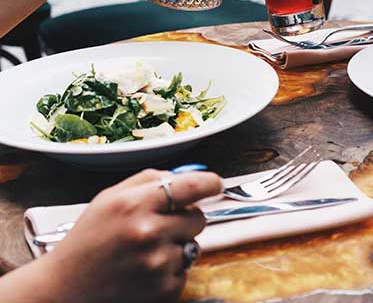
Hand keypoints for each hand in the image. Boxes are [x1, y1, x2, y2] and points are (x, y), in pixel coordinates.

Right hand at [40, 169, 221, 302]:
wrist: (66, 288)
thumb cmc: (89, 238)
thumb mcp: (111, 197)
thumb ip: (149, 179)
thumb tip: (185, 174)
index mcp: (135, 203)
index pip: (190, 186)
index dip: (210, 182)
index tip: (216, 183)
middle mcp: (148, 232)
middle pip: (198, 217)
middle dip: (187, 217)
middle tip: (164, 223)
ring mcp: (156, 264)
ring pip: (194, 245)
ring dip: (178, 245)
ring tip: (148, 249)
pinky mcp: (162, 290)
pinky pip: (186, 271)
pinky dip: (172, 269)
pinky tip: (146, 268)